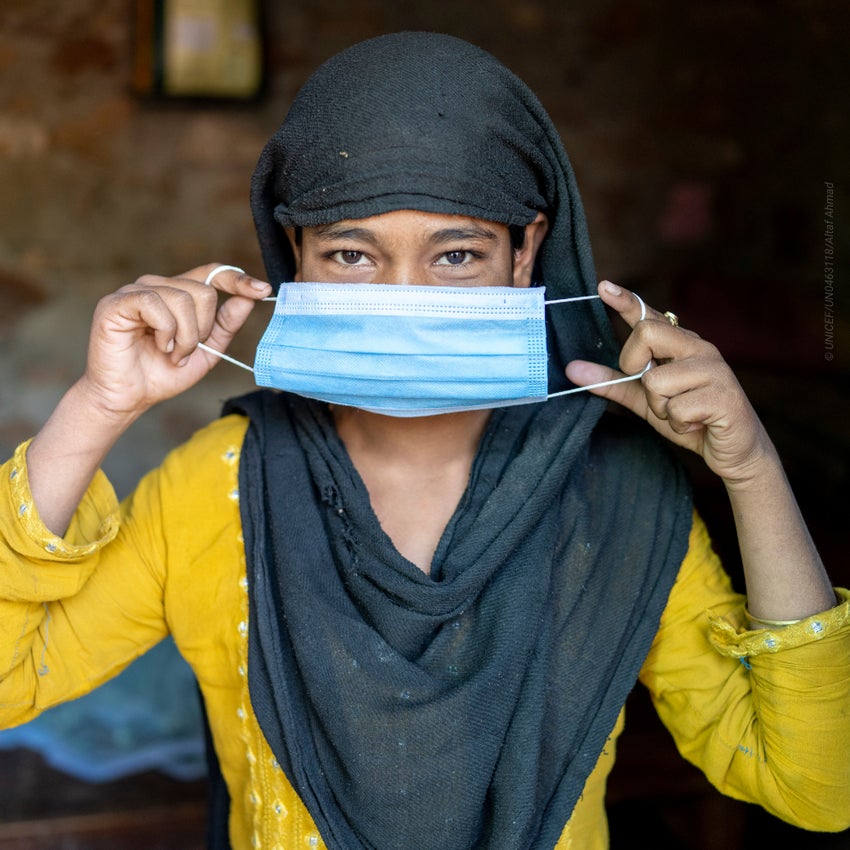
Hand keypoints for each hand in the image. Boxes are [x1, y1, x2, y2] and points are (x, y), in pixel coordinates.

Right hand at [79, 263, 270, 423]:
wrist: (128, 398)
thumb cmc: (162, 374)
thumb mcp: (206, 352)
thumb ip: (225, 325)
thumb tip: (247, 300)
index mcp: (177, 294)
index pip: (211, 273)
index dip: (238, 279)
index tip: (263, 290)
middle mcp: (157, 286)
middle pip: (204, 290)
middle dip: (203, 329)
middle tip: (185, 352)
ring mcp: (135, 291)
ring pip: (183, 298)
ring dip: (185, 337)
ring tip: (171, 354)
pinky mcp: (116, 302)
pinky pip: (156, 303)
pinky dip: (165, 331)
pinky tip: (158, 346)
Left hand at [565, 280, 774, 484]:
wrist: (735, 451)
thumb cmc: (691, 420)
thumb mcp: (645, 401)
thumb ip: (613, 383)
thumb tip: (572, 369)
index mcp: (680, 345)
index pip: (648, 316)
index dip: (625, 300)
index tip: (602, 286)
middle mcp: (698, 348)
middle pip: (646, 334)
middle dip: (636, 367)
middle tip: (655, 391)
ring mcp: (714, 369)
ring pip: (656, 381)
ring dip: (661, 408)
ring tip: (683, 414)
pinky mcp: (723, 395)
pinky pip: (677, 408)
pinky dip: (679, 425)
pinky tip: (698, 424)